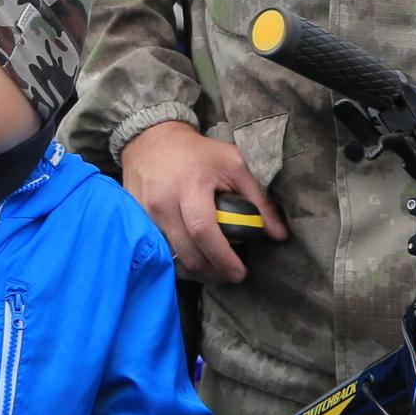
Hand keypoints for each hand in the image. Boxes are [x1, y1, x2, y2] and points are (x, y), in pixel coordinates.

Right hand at [118, 120, 286, 283]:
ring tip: (216, 268)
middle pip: (187, 253)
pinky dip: (179, 259)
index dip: (223, 258)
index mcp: (189, 186)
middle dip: (213, 272)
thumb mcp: (234, 165)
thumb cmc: (197, 152)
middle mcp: (163, 203)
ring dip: (196, 270)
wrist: (151, 140)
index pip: (204, 232)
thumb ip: (258, 200)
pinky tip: (194, 256)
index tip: (241, 272)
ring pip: (172, 257)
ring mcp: (145, 214)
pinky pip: (159, 250)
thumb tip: (279, 235)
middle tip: (232, 275)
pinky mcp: (136, 221)